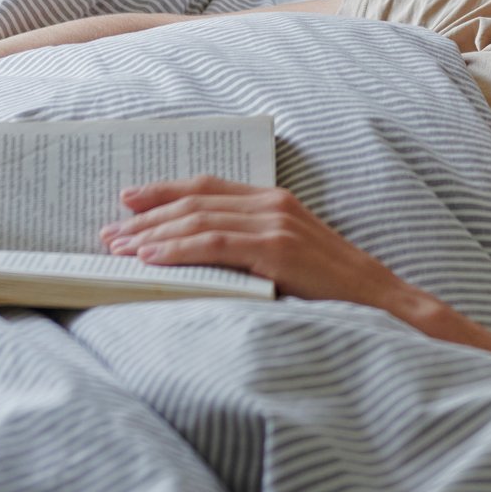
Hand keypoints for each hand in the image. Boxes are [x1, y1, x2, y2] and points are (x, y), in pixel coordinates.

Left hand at [101, 176, 415, 315]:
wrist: (381, 304)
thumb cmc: (331, 291)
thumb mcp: (284, 260)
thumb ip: (247, 250)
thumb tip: (193, 262)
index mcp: (274, 200)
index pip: (207, 187)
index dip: (163, 191)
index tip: (126, 202)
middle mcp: (273, 204)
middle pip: (195, 201)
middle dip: (146, 217)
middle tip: (109, 232)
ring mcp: (276, 224)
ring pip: (198, 220)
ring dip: (153, 234)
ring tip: (119, 248)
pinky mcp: (277, 250)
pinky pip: (216, 244)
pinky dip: (178, 249)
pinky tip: (151, 259)